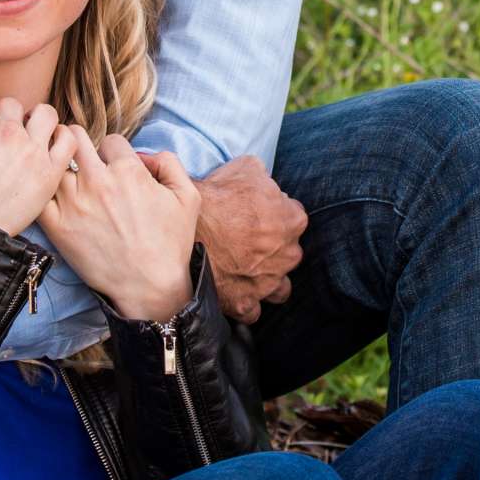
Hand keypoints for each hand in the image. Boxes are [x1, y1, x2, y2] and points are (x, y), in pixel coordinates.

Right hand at [0, 82, 75, 236]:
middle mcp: (4, 129)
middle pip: (12, 105)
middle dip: (6, 118)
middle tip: (0, 141)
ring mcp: (30, 149)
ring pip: (45, 113)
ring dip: (37, 122)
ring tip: (28, 139)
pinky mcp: (50, 171)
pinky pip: (68, 139)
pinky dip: (62, 139)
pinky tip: (49, 149)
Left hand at [39, 130, 199, 321]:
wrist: (149, 286)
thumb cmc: (171, 244)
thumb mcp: (188, 197)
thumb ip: (170, 163)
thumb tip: (146, 155)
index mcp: (129, 171)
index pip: (110, 140)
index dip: (114, 150)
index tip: (114, 164)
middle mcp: (98, 182)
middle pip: (75, 139)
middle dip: (80, 143)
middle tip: (82, 156)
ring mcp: (74, 204)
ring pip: (55, 165)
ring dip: (61, 168)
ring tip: (68, 179)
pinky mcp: (58, 226)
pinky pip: (41, 196)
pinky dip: (44, 192)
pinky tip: (54, 198)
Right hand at [194, 156, 305, 323]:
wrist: (186, 229)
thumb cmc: (217, 197)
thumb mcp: (246, 168)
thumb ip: (265, 178)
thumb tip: (265, 182)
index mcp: (292, 222)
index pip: (293, 218)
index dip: (273, 215)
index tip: (256, 216)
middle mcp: (287, 255)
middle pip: (286, 252)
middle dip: (271, 248)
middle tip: (245, 240)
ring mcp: (267, 283)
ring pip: (277, 286)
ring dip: (266, 279)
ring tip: (244, 270)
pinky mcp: (245, 303)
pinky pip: (252, 311)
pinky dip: (245, 302)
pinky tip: (232, 290)